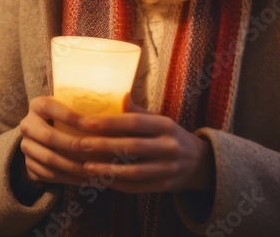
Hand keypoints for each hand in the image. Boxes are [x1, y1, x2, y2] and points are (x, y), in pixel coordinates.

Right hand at [17, 96, 98, 187]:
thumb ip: (90, 107)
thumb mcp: (71, 108)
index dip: (71, 117)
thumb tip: (125, 106)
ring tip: (96, 171)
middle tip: (96, 152)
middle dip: (74, 145)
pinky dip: (71, 179)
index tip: (93, 125)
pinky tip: (88, 181)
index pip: (51, 108)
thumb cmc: (68, 119)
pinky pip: (50, 175)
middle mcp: (27, 125)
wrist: (42, 136)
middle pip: (49, 136)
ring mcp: (26, 146)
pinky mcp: (29, 165)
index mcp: (37, 105)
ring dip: (74, 167)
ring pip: (50, 159)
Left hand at [74, 97, 214, 193]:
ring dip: (107, 169)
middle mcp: (169, 147)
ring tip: (85, 166)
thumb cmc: (169, 136)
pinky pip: (136, 187)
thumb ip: (136, 111)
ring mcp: (168, 169)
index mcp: (166, 125)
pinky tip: (99, 179)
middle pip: (132, 147)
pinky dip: (116, 184)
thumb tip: (117, 94)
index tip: (84, 122)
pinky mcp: (164, 186)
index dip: (108, 122)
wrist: (200, 163)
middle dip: (103, 145)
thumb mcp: (159, 119)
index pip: (134, 122)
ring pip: (133, 171)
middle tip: (80, 144)